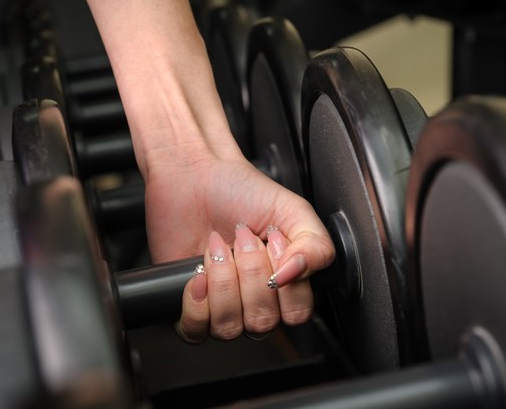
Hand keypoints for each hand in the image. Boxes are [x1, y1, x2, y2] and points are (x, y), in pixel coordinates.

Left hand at [143, 153, 334, 342]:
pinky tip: (199, 273)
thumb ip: (315, 246)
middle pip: (262, 322)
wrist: (196, 176)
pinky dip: (196, 302)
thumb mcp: (295, 210)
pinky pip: (195, 330)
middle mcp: (256, 301)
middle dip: (250, 274)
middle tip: (243, 239)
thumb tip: (294, 275)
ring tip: (219, 249)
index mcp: (286, 283)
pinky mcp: (190, 306)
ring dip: (223, 283)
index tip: (273, 242)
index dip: (284, 282)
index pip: (296, 314)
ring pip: (229, 327)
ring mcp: (222, 306)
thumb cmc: (242, 190)